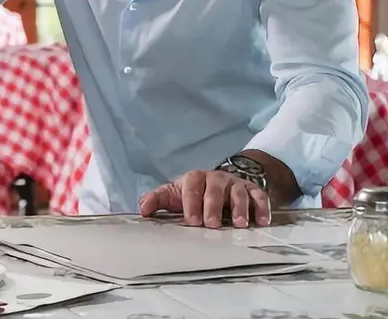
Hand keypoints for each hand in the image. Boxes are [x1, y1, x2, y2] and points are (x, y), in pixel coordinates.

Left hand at [139, 169, 271, 227]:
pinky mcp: (252, 191)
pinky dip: (262, 208)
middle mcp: (216, 179)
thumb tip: (142, 209)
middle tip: (212, 225)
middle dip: (213, 207)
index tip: (192, 221)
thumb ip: (157, 200)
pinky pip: (260, 196)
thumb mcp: (174, 195)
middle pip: (215, 190)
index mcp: (195, 179)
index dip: (191, 203)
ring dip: (240, 209)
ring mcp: (236, 184)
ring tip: (239, 225)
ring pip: (239, 193)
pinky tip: (262, 222)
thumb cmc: (193, 194)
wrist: (220, 182)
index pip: (192, 188)